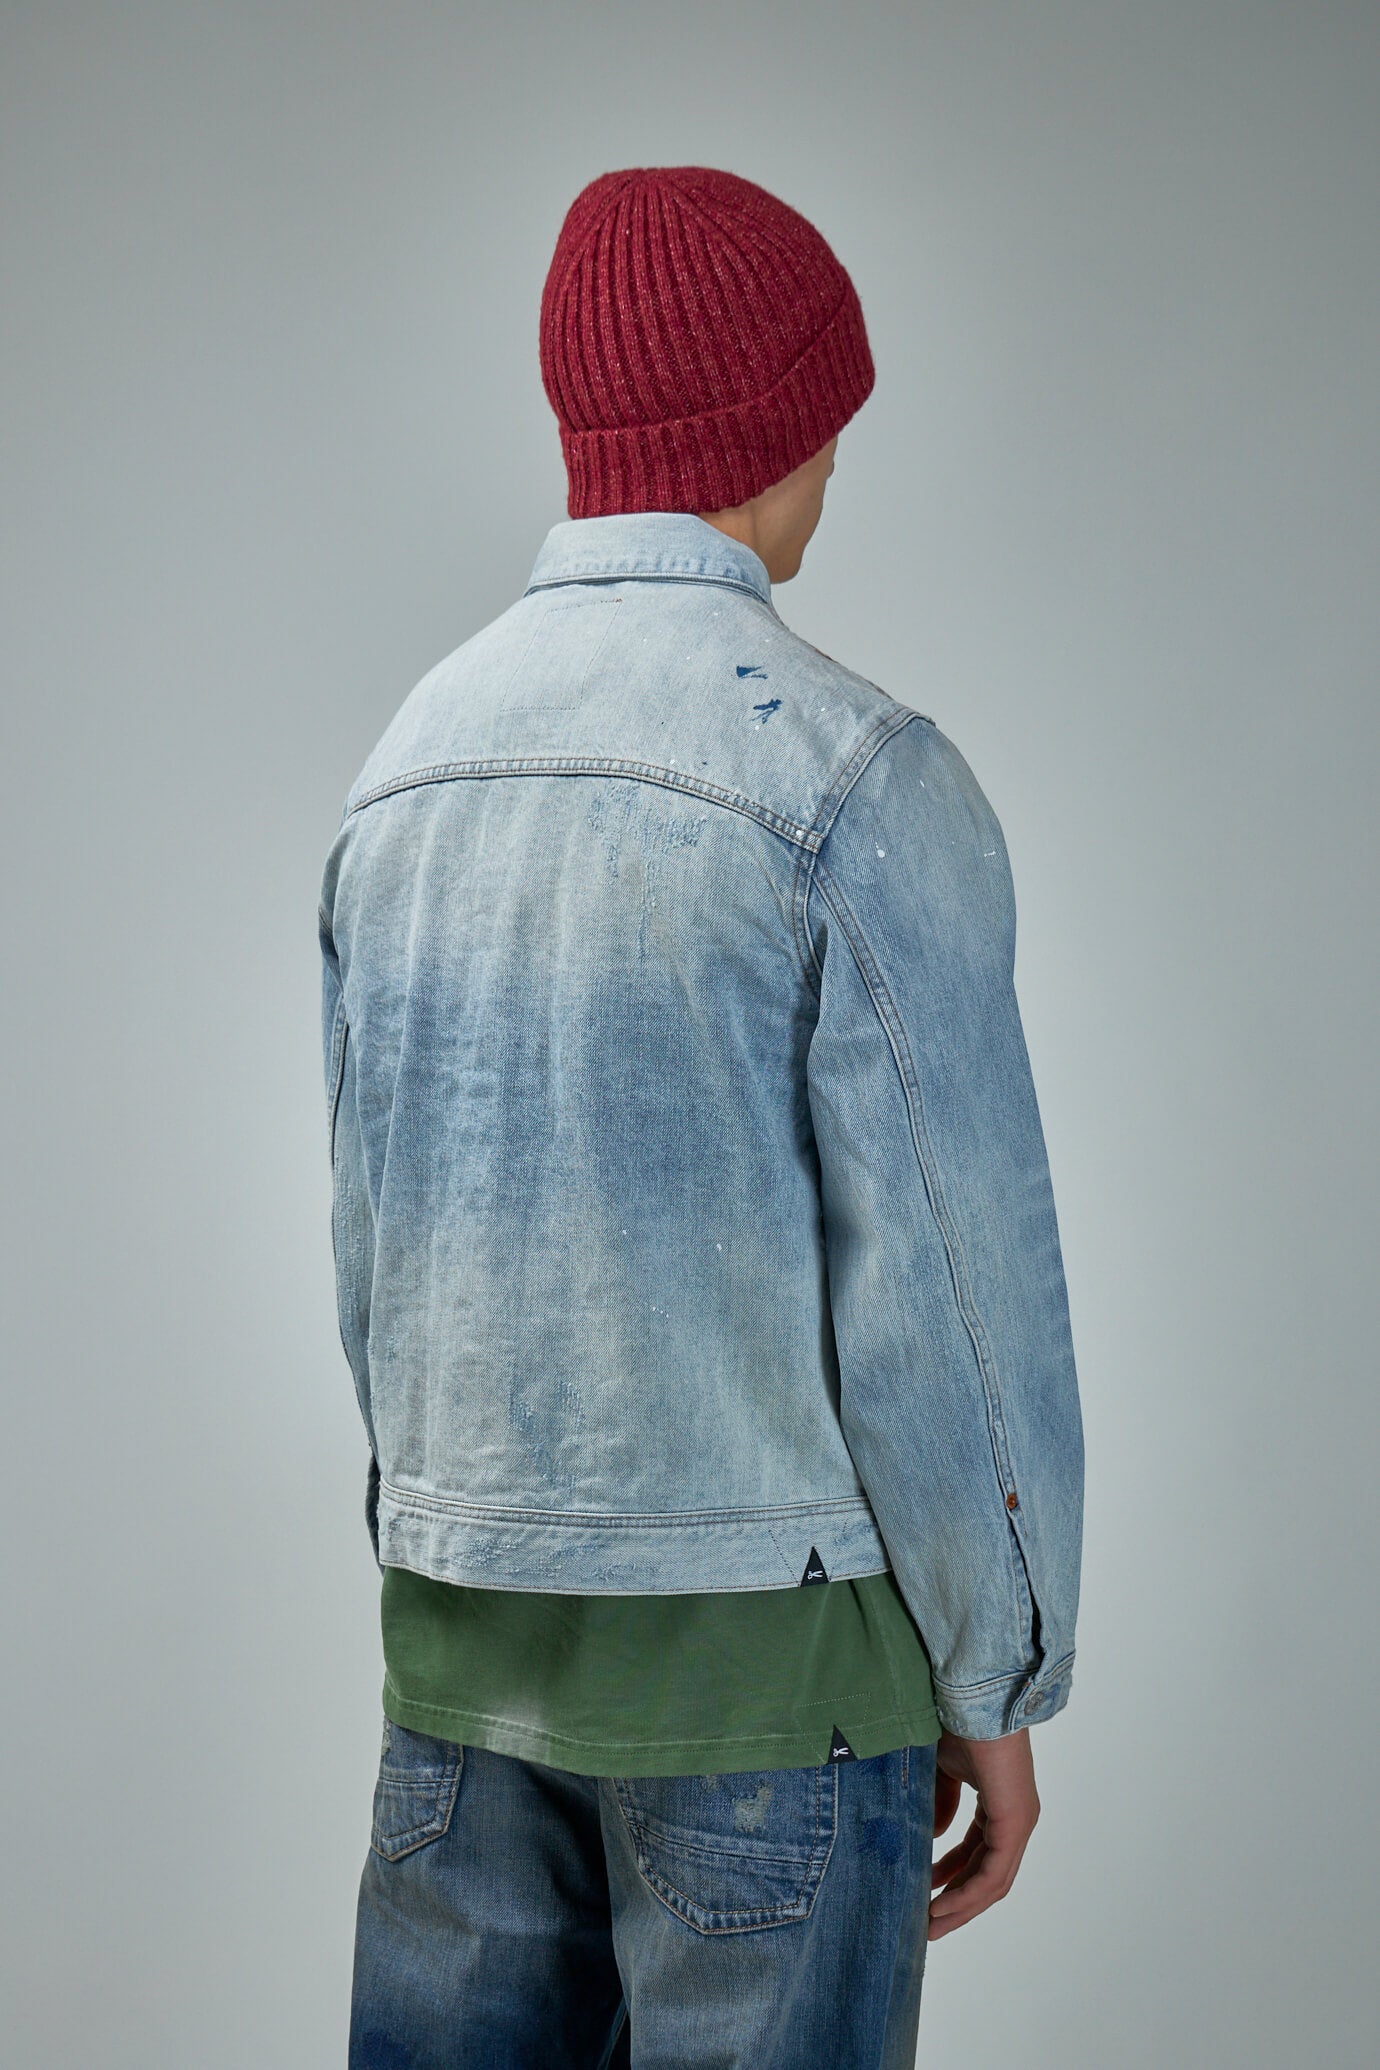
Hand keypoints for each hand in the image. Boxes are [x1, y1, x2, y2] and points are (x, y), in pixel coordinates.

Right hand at [927, 1725, 1039, 1939]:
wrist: (970, 1697)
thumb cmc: (955, 1722)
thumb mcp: (941, 1770)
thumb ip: (941, 1803)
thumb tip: (936, 1834)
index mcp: (1000, 1803)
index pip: (978, 1852)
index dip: (951, 1876)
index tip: (923, 1891)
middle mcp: (1015, 1818)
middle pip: (987, 1874)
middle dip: (956, 1901)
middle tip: (926, 1923)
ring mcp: (1019, 1822)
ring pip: (992, 1881)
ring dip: (961, 1907)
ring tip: (930, 1925)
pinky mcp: (1015, 1823)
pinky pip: (993, 1873)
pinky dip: (968, 1895)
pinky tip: (941, 1907)